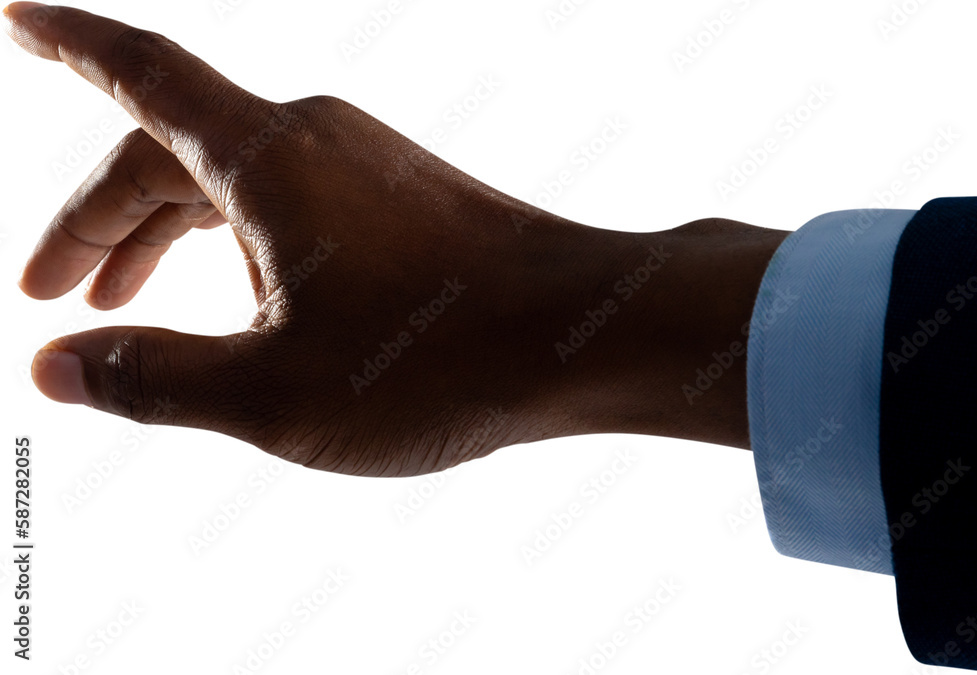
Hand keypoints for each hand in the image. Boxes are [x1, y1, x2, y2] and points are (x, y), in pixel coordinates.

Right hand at [5, 3, 788, 475]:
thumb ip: (151, 378)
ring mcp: (369, 164)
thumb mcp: (270, 392)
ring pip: (235, 182)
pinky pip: (294, 203)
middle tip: (58, 294)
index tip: (18, 18)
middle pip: (171, 153)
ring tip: (127, 306)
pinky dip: (241, 244)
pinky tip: (244, 304)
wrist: (581, 334)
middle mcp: (316, 137)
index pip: (138, 75)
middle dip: (101, 220)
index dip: (68, 46)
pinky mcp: (408, 198)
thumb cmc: (435, 363)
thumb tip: (53, 367)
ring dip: (170, 237)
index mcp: (264, 157)